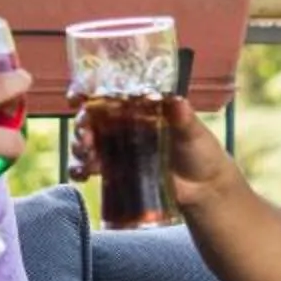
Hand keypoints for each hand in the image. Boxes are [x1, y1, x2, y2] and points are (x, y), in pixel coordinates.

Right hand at [67, 93, 238, 212]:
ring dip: (79, 147)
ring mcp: (117, 148)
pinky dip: (80, 170)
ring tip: (86, 155)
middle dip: (82, 125)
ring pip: (87, 142)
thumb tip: (177, 102)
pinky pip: (90, 168)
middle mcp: (123, 124)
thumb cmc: (200, 150)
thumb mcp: (192, 131)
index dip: (88, 92)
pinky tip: (81, 175)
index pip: (109, 94)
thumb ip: (183, 117)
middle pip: (92, 119)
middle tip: (86, 135)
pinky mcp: (116, 171)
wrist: (204, 188)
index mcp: (138, 108)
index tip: (76, 96)